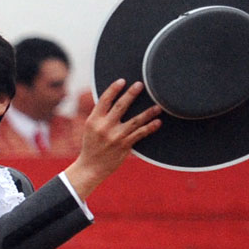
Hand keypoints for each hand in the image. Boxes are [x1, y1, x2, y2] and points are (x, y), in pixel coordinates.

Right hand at [65, 79, 161, 198]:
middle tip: (141, 84)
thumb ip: (100, 114)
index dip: (114, 89)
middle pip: (121, 106)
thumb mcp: (90, 127)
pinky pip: (140, 134)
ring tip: (158, 106)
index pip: (104, 100)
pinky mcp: (124, 146)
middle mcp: (105, 127)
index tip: (122, 81)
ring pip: (135, 120)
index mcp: (94, 120)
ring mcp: (116, 137)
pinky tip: (157, 122)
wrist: (91, 167)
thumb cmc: (92, 145)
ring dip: (148, 112)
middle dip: (131, 94)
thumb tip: (113, 99)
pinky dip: (149, 127)